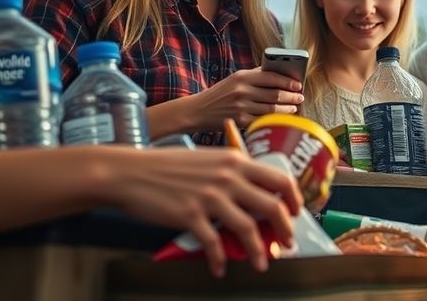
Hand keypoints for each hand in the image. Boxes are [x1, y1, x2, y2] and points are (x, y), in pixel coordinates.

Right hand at [100, 147, 302, 276]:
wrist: (131, 172)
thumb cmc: (168, 165)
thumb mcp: (208, 158)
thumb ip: (232, 172)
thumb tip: (253, 192)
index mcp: (235, 161)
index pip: (279, 178)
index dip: (293, 199)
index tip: (295, 212)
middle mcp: (228, 178)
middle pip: (271, 206)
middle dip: (285, 229)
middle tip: (287, 243)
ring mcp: (210, 197)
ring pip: (248, 229)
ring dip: (258, 251)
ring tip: (261, 264)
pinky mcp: (190, 216)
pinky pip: (213, 244)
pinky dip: (220, 260)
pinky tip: (220, 268)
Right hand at [194, 68, 304, 128]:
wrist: (198, 110)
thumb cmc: (221, 94)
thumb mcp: (235, 79)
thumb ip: (255, 76)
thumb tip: (281, 74)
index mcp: (242, 76)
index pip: (272, 77)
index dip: (288, 81)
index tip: (298, 84)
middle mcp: (242, 91)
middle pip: (275, 94)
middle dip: (291, 96)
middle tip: (300, 97)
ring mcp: (241, 107)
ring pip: (272, 108)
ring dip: (287, 108)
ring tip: (294, 106)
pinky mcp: (240, 121)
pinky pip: (263, 119)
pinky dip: (275, 118)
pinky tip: (282, 116)